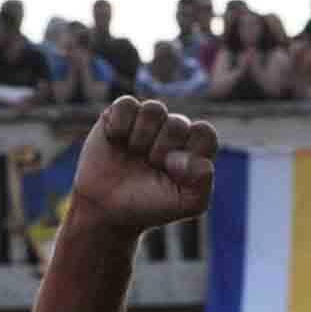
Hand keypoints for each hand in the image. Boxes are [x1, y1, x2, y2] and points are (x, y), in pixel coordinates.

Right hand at [71, 94, 215, 237]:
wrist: (105, 208)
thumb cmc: (148, 206)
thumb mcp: (186, 204)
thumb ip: (202, 182)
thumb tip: (192, 158)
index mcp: (192, 149)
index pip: (205, 133)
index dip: (190, 151)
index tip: (174, 172)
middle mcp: (171, 131)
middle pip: (178, 124)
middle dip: (162, 151)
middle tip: (150, 167)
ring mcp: (146, 121)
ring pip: (154, 109)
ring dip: (142, 137)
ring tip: (134, 154)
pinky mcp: (118, 114)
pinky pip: (127, 104)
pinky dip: (120, 126)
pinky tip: (116, 141)